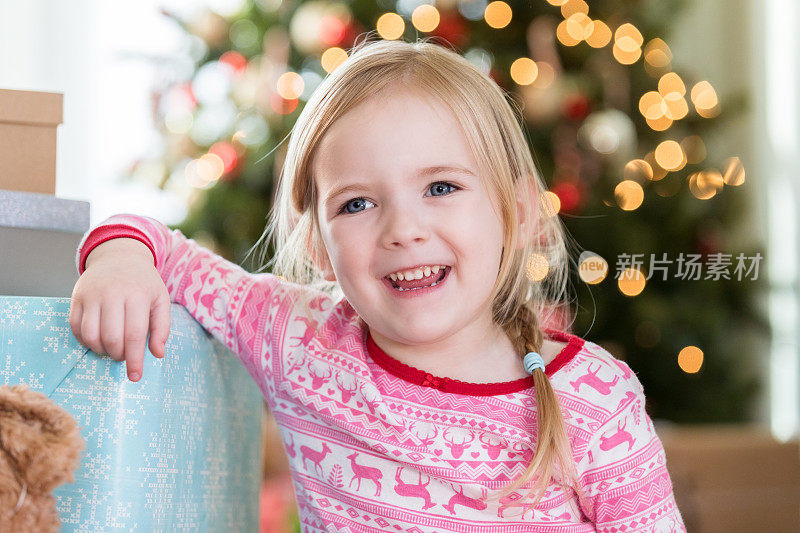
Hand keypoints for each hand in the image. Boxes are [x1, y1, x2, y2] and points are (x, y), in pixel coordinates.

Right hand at [69, 238, 170, 381]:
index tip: (135, 376)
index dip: (135, 359)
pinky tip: (97, 339)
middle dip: (118, 355)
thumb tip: (158, 354)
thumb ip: (162, 327)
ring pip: (90, 335)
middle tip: (124, 355)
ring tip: (111, 347)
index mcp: (137, 294)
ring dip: (101, 350)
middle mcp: (112, 293)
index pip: (134, 334)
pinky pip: (76, 328)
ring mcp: (91, 295)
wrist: (118, 256)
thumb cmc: (143, 282)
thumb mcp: (160, 300)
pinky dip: (85, 340)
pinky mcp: (76, 297)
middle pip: (111, 338)